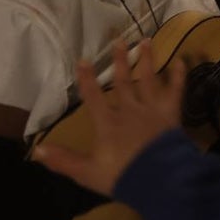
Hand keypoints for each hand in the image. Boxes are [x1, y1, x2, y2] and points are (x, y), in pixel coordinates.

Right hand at [33, 40, 183, 196]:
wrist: (159, 179)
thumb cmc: (123, 175)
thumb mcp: (88, 172)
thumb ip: (64, 160)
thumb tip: (37, 149)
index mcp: (108, 123)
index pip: (93, 97)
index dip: (87, 79)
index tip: (83, 59)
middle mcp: (130, 110)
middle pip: (123, 81)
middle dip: (120, 60)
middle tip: (119, 40)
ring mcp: (152, 109)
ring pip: (148, 80)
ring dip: (147, 60)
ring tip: (146, 40)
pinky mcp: (171, 114)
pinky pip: (176, 91)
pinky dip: (179, 77)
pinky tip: (182, 61)